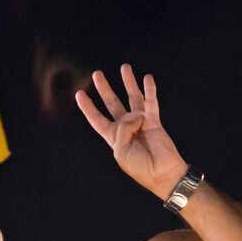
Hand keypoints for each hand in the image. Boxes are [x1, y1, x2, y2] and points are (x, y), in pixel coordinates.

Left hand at [75, 64, 187, 197]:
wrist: (162, 173)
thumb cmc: (140, 167)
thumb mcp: (121, 150)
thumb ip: (123, 129)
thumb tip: (135, 115)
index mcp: (114, 137)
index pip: (97, 119)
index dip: (88, 107)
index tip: (79, 94)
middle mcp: (126, 127)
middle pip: (112, 103)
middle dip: (104, 89)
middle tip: (97, 74)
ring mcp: (141, 122)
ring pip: (132, 97)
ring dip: (128, 82)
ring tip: (124, 67)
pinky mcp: (154, 121)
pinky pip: (150, 103)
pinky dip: (149, 90)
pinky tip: (147, 78)